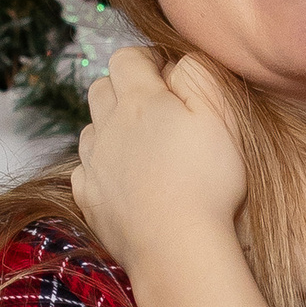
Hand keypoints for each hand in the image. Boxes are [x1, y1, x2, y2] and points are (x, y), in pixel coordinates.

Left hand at [72, 45, 246, 274]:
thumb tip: (177, 61)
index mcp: (140, 101)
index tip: (167, 71)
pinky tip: (126, 179)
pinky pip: (85, 170)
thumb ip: (197, 75)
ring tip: (143, 145)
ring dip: (111, 127)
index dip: (146, 58)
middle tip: (156, 106)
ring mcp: (94, 165)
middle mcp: (108, 127)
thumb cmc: (208, 180)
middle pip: (101, 88)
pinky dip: (101, 167)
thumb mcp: (220, 114)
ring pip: (91, 129)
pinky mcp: (90, 199)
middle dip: (123, 87)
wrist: (178, 248)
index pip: (126, 58)